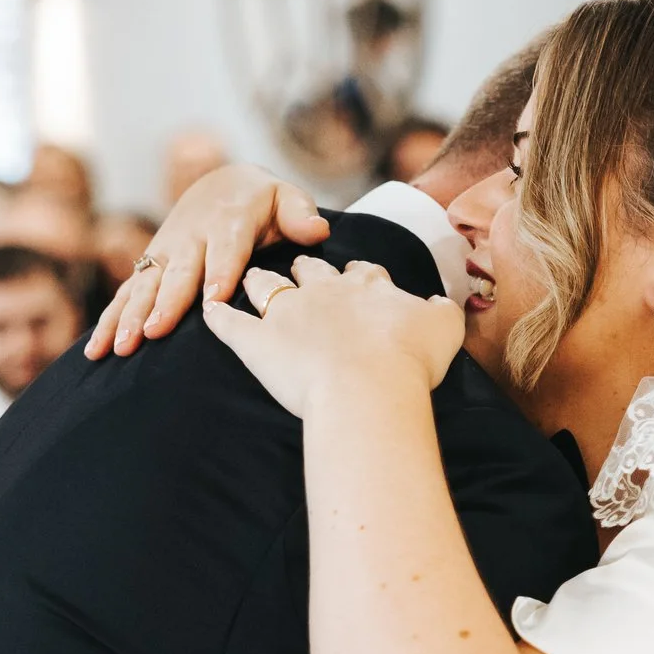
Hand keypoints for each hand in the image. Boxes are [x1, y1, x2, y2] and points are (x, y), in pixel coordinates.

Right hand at [86, 164, 329, 358]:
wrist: (220, 184)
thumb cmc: (261, 202)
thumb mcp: (284, 197)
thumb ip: (299, 213)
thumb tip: (316, 228)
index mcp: (228, 222)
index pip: (225, 250)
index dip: (218, 273)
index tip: (213, 301)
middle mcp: (191, 237)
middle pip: (179, 272)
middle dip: (165, 302)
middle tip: (153, 331)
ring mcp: (166, 252)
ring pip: (145, 286)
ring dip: (130, 316)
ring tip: (120, 347)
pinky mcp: (149, 265)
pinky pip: (126, 293)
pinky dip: (110, 320)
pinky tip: (97, 351)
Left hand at [202, 259, 462, 418]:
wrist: (370, 386)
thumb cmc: (411, 360)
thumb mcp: (444, 329)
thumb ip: (441, 311)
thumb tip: (440, 303)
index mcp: (367, 288)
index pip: (361, 273)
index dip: (358, 275)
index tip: (356, 276)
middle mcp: (324, 292)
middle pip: (309, 270)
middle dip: (304, 267)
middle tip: (299, 268)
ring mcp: (286, 313)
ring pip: (265, 286)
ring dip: (257, 280)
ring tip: (250, 277)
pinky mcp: (256, 342)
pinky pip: (230, 324)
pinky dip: (217, 315)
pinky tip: (209, 309)